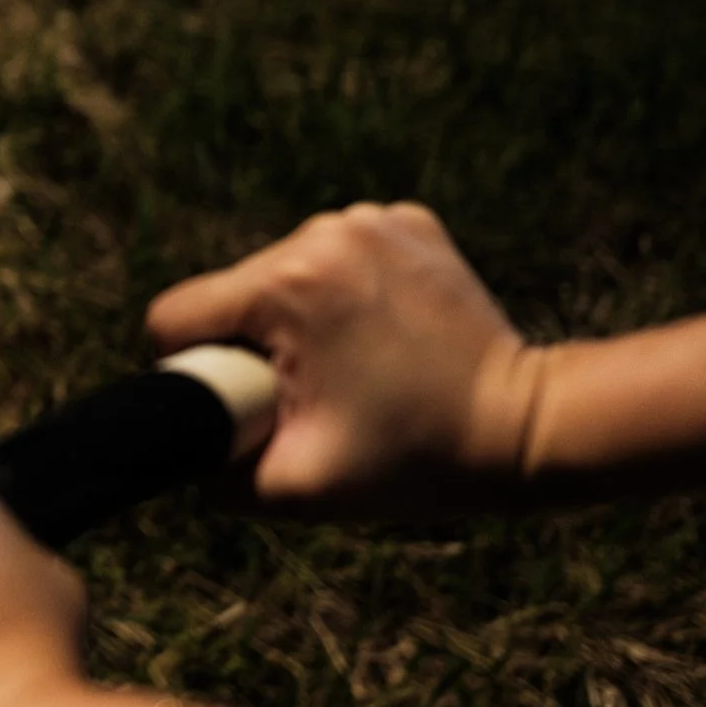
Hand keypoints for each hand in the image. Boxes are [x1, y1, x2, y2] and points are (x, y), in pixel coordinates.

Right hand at [146, 201, 541, 516]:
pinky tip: (383, 331)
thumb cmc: (413, 460)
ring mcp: (370, 219)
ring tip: (355, 364)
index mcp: (285, 285)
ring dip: (299, 317)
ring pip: (281, 273)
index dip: (192, 370)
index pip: (176, 316)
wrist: (533, 428)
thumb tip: (172, 441)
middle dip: (254, 344)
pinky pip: (335, 256)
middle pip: (232, 292)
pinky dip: (345, 292)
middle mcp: (320, 233)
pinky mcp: (406, 220)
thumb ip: (210, 469)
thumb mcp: (293, 487)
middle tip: (315, 394)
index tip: (248, 402)